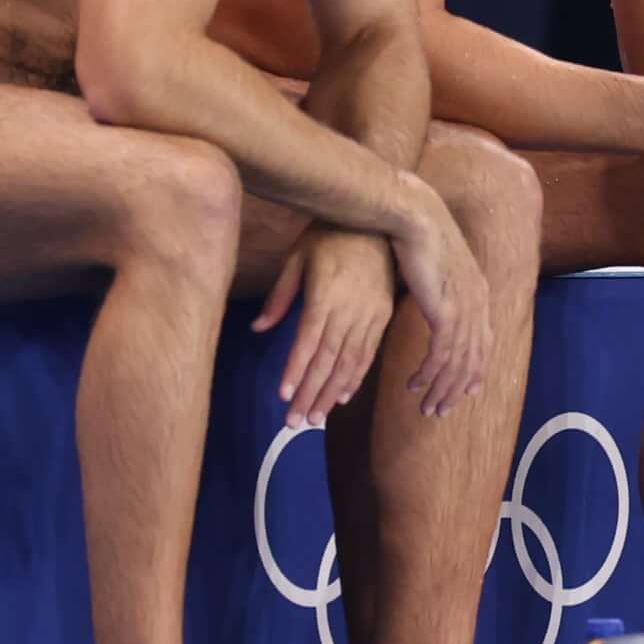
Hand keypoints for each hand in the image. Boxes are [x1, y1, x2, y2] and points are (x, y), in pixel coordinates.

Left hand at [250, 227, 394, 429]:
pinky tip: (343, 396)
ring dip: (332, 393)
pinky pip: (370, 352)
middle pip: (329, 360)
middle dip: (311, 393)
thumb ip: (280, 296)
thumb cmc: (329, 236)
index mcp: (325, 297)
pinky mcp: (384, 316)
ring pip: (350, 362)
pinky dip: (356, 377)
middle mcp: (350, 311)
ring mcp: (371, 315)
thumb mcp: (296, 258)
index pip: (308, 343)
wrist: (381, 221)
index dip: (296, 371)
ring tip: (316, 418)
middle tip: (295, 423)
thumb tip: (258, 328)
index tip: (284, 397)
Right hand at [382, 188, 489, 416]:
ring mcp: (466, 309)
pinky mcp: (447, 311)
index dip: (475, 370)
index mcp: (479, 292)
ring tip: (424, 407)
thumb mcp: (436, 268)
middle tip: (439, 411)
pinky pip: (441, 355)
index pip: (484, 343)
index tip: (465, 392)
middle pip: (473, 360)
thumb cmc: (416, 236)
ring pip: (458, 364)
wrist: (415, 216)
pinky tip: (413, 385)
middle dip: (456, 390)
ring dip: (440, 389)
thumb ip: (440, 290)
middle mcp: (479, 303)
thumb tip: (434, 299)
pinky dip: (428, 375)